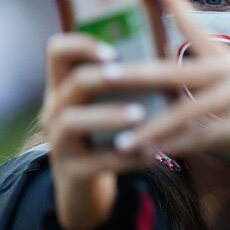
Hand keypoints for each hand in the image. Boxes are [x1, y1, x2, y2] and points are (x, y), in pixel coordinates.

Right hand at [42, 33, 153, 229]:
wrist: (86, 185)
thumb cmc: (108, 134)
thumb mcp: (112, 106)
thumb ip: (134, 84)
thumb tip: (173, 59)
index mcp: (66, 86)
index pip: (58, 52)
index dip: (81, 45)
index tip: (113, 50)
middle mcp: (55, 110)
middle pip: (72, 83)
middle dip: (102, 77)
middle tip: (129, 75)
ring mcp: (58, 142)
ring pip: (72, 121)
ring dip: (109, 115)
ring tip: (141, 114)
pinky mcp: (71, 171)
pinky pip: (95, 162)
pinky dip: (126, 157)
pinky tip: (152, 153)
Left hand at [121, 0, 229, 176]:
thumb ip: (216, 88)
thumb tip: (180, 92)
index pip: (193, 23)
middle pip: (173, 69)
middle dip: (133, 74)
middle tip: (98, 76)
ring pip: (181, 111)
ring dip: (148, 129)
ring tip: (118, 141)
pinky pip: (197, 138)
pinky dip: (171, 151)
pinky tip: (151, 160)